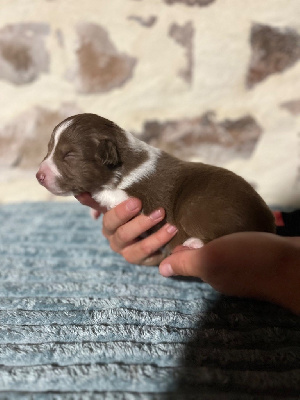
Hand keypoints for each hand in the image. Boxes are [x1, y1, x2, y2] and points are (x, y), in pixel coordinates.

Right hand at [75, 193, 177, 265]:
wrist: (144, 230)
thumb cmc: (130, 212)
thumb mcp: (116, 204)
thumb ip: (99, 199)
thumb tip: (79, 193)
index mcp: (109, 227)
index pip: (110, 220)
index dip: (122, 212)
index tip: (137, 201)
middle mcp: (117, 242)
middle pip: (125, 235)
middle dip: (142, 223)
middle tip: (159, 212)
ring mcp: (130, 254)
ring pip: (140, 249)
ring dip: (157, 238)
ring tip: (171, 226)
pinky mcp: (146, 262)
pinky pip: (154, 258)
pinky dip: (164, 249)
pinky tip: (175, 239)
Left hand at [159, 232, 299, 313]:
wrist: (295, 265)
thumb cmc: (249, 259)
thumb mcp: (211, 259)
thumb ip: (187, 262)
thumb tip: (161, 269)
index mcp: (210, 275)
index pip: (186, 264)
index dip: (175, 251)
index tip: (167, 231)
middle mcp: (224, 275)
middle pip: (200, 260)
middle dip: (190, 245)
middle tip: (182, 222)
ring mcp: (242, 268)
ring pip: (218, 254)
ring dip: (209, 241)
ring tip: (202, 222)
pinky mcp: (256, 258)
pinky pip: (234, 249)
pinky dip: (226, 239)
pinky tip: (228, 227)